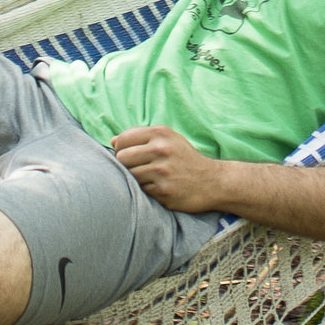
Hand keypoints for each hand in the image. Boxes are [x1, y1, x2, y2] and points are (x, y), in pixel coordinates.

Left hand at [109, 124, 228, 212]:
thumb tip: (112, 141)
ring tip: (149, 178)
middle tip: (136, 169)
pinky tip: (158, 187)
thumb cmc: (185, 159)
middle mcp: (161, 149)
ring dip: (136, 179)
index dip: (120, 148)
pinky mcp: (163, 190)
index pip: (123, 139)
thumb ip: (141, 136)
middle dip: (125, 165)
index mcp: (161, 133)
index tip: (127, 155)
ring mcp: (162, 171)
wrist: (213, 182)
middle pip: (122, 158)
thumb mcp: (169, 139)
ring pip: (130, 175)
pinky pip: (141, 190)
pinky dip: (146, 190)